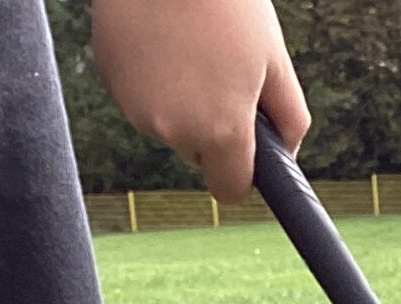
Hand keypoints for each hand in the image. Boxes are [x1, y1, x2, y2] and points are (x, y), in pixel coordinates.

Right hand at [91, 0, 308, 201]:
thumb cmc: (228, 5)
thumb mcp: (274, 61)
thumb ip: (289, 118)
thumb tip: (287, 153)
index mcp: (221, 131)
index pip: (230, 189)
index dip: (242, 174)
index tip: (248, 155)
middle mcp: (174, 130)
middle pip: (199, 155)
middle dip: (214, 129)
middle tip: (224, 74)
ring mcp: (135, 108)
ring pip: (170, 125)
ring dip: (183, 101)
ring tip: (193, 47)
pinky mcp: (111, 83)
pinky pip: (141, 98)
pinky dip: (154, 81)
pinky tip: (164, 41)